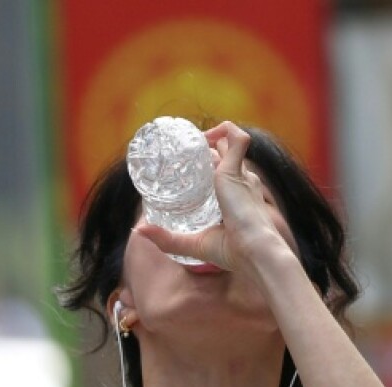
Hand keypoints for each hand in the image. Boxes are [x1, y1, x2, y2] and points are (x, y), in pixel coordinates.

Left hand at [134, 121, 294, 275]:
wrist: (254, 252)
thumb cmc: (232, 252)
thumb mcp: (193, 243)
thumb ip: (166, 238)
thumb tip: (137, 230)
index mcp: (238, 198)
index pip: (224, 173)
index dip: (208, 166)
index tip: (188, 167)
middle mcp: (243, 183)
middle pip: (225, 154)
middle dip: (208, 148)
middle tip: (184, 153)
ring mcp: (242, 175)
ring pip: (230, 142)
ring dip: (214, 134)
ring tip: (192, 140)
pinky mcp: (238, 170)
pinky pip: (237, 138)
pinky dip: (225, 129)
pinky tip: (205, 134)